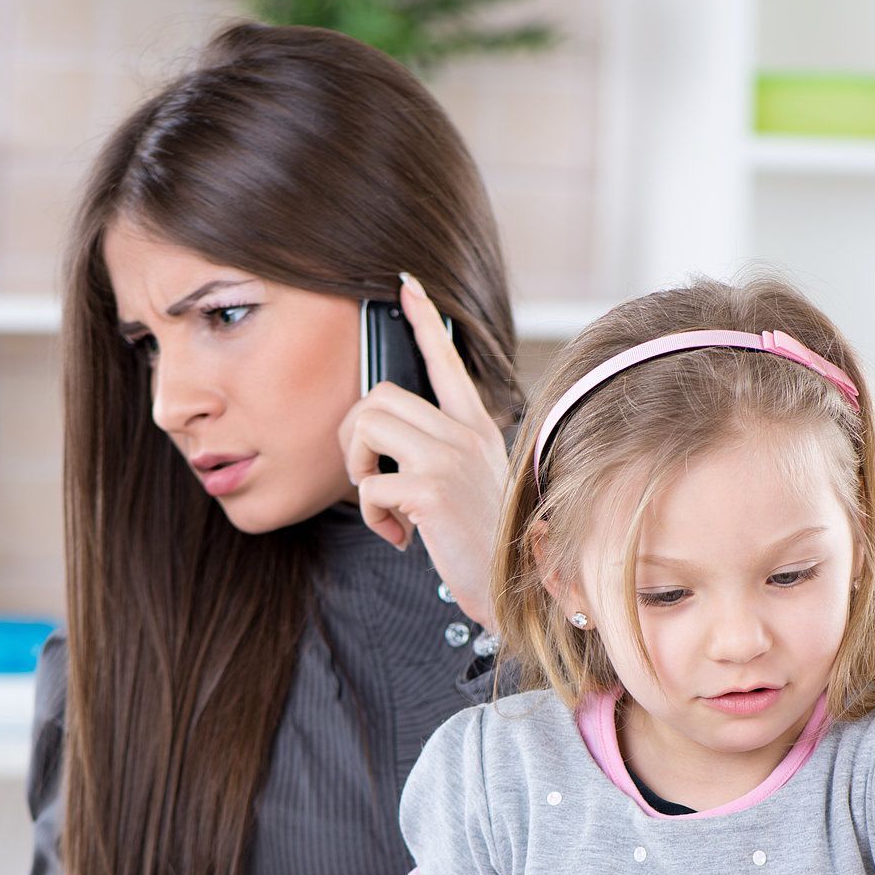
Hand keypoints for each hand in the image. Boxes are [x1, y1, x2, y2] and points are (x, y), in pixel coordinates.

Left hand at [339, 272, 508, 627]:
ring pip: (366, 425)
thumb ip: (442, 453)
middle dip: (353, 436)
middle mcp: (464, 433)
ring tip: (381, 501)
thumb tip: (385, 441)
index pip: (447, 360)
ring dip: (356, 468)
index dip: (424, 321)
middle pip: (378, 396)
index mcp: (476, 427)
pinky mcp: (430, 490)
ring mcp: (448, 458)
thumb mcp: (473, 483)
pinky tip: (399, 537)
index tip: (407, 286)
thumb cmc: (490, 542)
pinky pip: (368, 486)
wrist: (520, 587)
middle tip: (368, 475)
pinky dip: (371, 516)